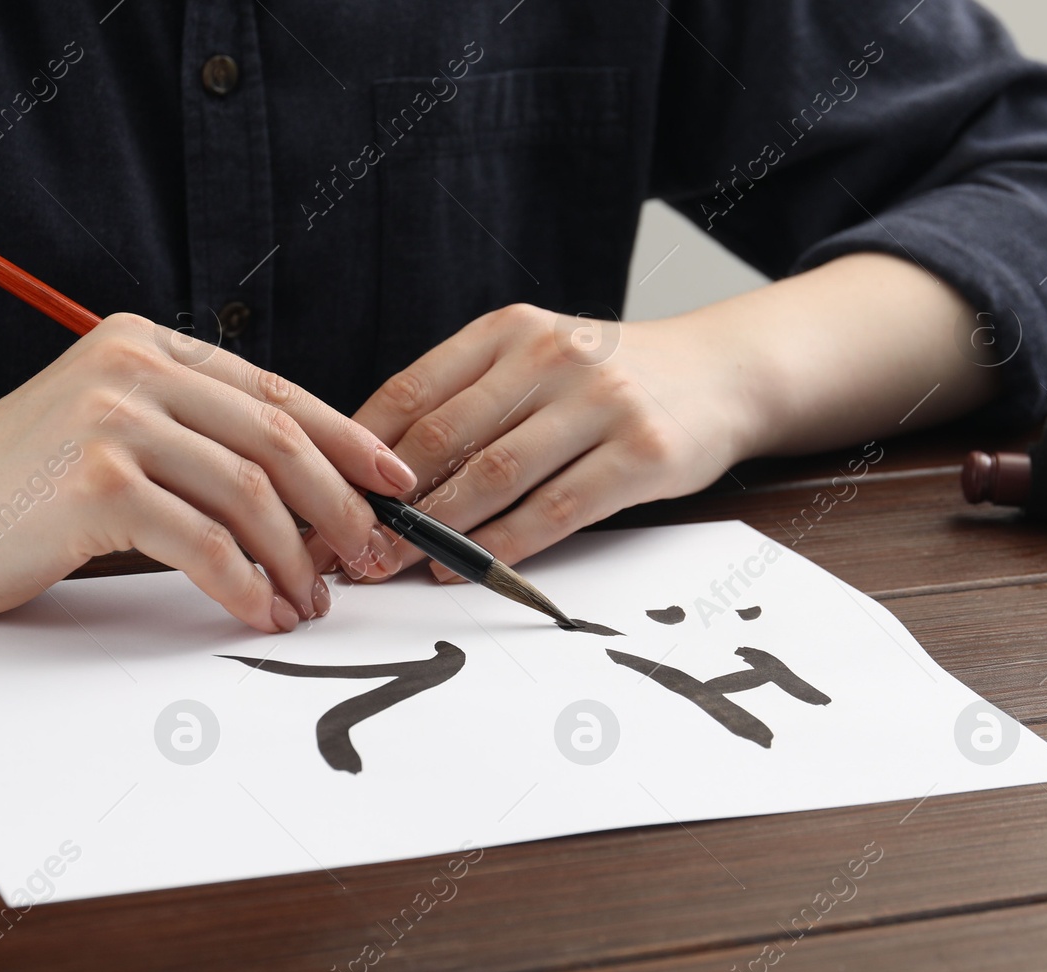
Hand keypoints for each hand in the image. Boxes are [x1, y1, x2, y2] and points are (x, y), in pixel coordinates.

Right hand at [0, 313, 416, 630]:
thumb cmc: (16, 489)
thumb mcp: (108, 433)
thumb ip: (187, 436)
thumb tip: (298, 492)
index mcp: (144, 345)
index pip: (275, 389)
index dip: (347, 439)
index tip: (394, 484)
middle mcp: (133, 369)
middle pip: (278, 438)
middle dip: (337, 507)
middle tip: (366, 559)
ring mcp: (114, 422)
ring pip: (251, 494)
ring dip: (295, 560)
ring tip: (308, 603)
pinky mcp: (97, 485)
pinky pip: (206, 544)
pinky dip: (245, 585)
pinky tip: (257, 611)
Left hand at [319, 303, 763, 580]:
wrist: (724, 372)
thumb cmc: (611, 379)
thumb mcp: (536, 360)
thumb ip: (467, 398)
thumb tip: (372, 468)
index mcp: (510, 330)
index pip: (411, 391)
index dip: (356, 451)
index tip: (323, 496)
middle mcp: (551, 356)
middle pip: (443, 437)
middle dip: (385, 501)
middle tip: (346, 546)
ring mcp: (601, 402)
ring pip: (493, 476)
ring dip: (434, 529)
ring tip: (392, 563)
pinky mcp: (642, 453)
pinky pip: (555, 509)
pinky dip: (501, 545)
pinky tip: (465, 566)